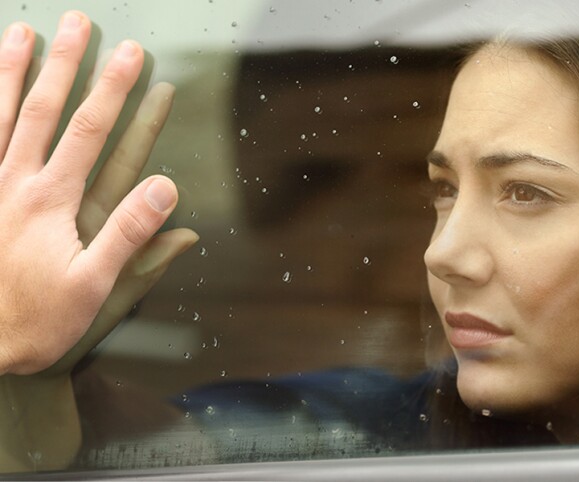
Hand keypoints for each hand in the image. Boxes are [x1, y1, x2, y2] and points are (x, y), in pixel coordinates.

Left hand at [0, 12, 195, 375]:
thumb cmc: (38, 318)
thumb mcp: (96, 286)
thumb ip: (130, 234)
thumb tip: (166, 189)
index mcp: (52, 200)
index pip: (90, 131)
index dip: (114, 90)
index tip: (133, 57)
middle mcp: (16, 183)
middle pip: (43, 109)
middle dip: (66, 63)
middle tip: (80, 24)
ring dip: (10, 72)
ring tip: (22, 35)